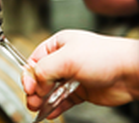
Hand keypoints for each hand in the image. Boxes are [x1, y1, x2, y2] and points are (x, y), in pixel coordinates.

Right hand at [22, 30, 138, 118]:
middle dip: (34, 90)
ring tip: (38, 109)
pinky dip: (55, 107)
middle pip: (40, 77)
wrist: (130, 72)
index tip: (29, 88)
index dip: (29, 75)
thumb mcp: (67, 58)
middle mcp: (63, 60)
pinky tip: (49, 112)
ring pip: (50, 90)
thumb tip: (35, 83)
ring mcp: (72, 76)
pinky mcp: (80, 91)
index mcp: (58, 45)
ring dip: (42, 100)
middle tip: (32, 101)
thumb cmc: (105, 56)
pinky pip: (62, 100)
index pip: (35, 61)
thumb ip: (45, 69)